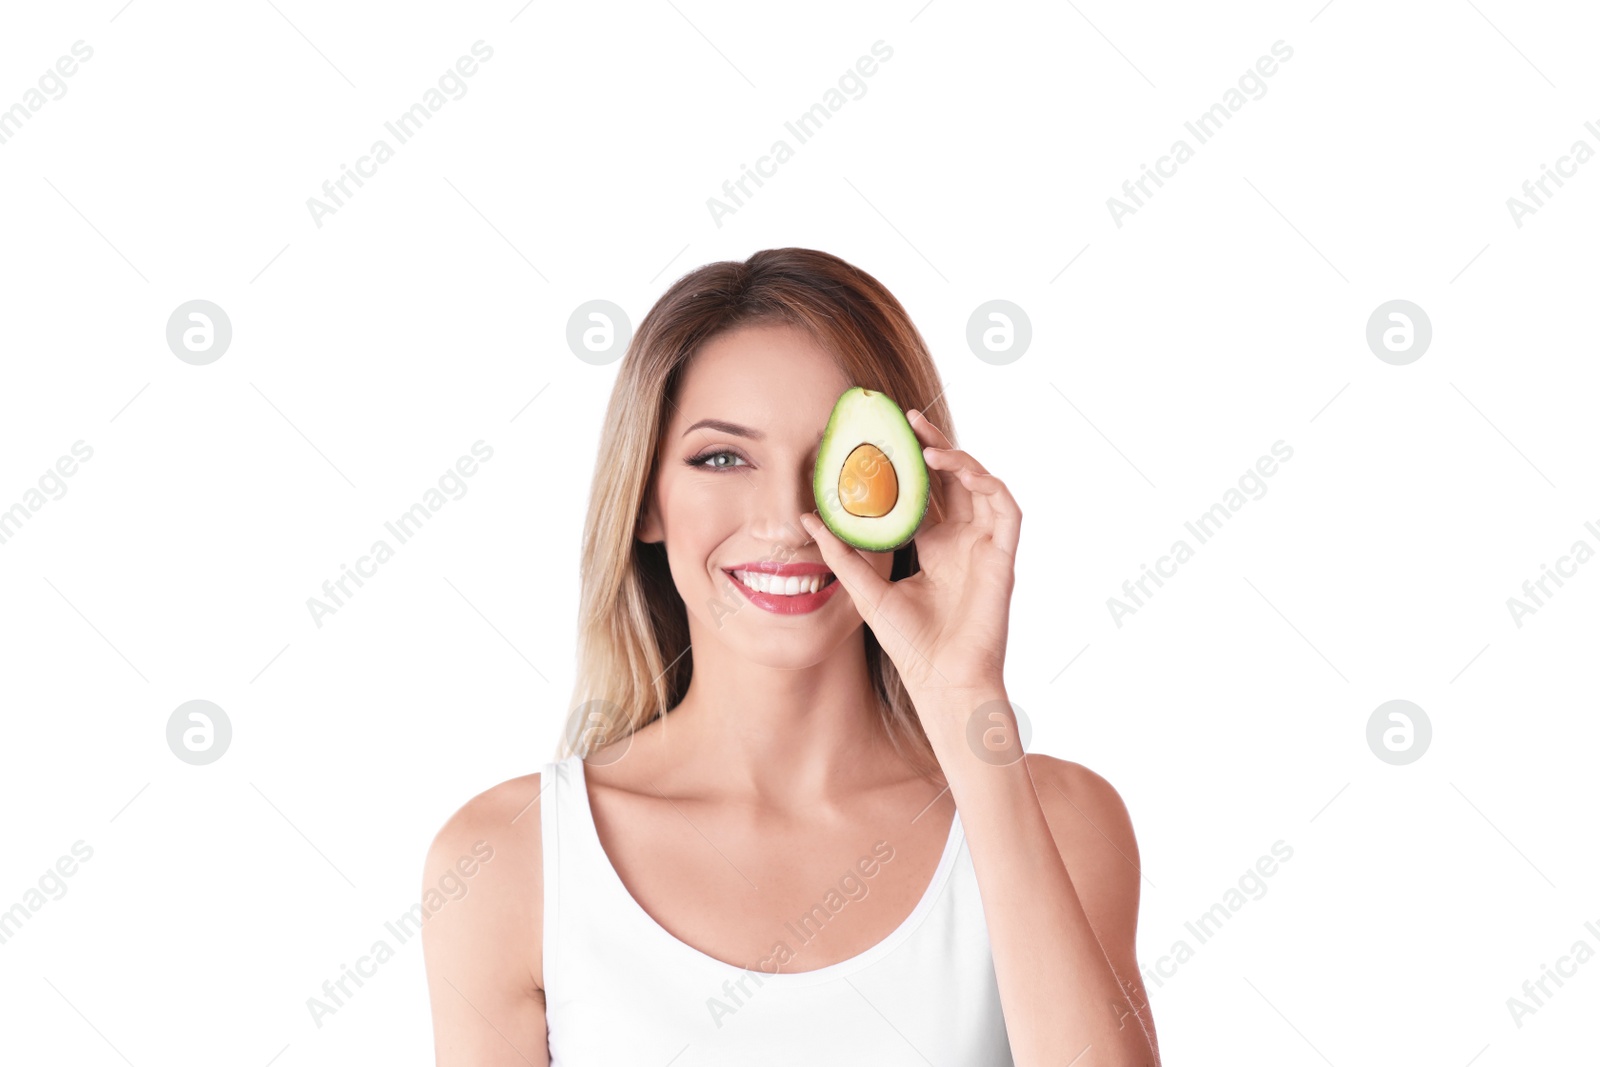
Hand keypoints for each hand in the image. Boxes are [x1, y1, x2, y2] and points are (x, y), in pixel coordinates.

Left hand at [800, 408, 1019, 708]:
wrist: (941, 680)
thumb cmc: (910, 644)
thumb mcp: (866, 589)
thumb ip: (842, 553)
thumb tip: (808, 519)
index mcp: (935, 547)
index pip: (924, 492)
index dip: (907, 464)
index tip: (881, 438)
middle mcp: (962, 541)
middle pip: (952, 480)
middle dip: (932, 446)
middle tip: (906, 420)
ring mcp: (985, 546)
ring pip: (981, 485)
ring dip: (959, 458)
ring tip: (927, 444)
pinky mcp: (1004, 556)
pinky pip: (1006, 508)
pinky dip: (988, 482)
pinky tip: (960, 470)